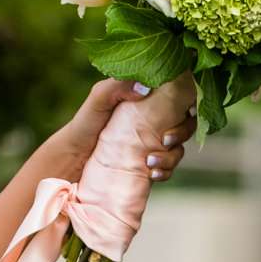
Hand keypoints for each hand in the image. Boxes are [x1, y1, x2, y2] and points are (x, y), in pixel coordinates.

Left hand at [44, 77, 198, 181]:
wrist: (71, 162)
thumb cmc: (84, 126)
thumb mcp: (98, 99)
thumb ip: (117, 87)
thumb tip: (146, 88)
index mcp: (146, 98)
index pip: (179, 95)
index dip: (189, 101)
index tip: (186, 110)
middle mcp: (153, 120)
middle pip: (185, 122)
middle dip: (182, 132)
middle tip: (166, 140)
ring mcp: (152, 143)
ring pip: (179, 147)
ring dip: (172, 156)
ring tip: (151, 163)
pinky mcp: (148, 163)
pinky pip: (168, 167)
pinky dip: (166, 171)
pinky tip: (154, 174)